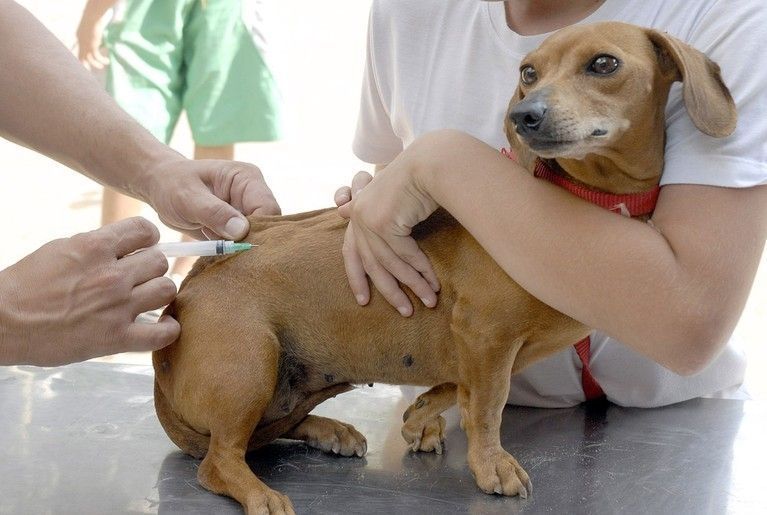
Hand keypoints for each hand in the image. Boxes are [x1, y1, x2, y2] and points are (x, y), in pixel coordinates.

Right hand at [0, 218, 178, 365]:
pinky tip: (163, 324)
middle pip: (159, 261)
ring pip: (167, 289)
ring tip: (147, 298)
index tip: (143, 246)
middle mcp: (111, 275)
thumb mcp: (62, 249)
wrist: (2, 323)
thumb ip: (98, 245)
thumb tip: (127, 244)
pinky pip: (163, 333)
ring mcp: (117, 308)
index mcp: (95, 247)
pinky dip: (169, 329)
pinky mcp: (116, 339)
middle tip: (138, 277)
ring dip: (160, 293)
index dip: (148, 238)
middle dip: (151, 267)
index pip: (145, 229)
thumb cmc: (26, 286)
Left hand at [75, 12, 108, 70]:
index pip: (79, 51)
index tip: (87, 64)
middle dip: (84, 66)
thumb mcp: (92, 28)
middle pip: (80, 58)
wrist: (92, 17)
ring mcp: (86, 45)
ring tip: (102, 67)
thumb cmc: (94, 20)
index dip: (82, 59)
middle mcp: (81, 43)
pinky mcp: (92, 46)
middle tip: (89, 72)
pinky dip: (102, 60)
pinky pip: (97, 57)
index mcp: (79, 38)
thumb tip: (99, 38)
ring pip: (89, 60)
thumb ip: (93, 34)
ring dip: (96, 65)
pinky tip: (107, 61)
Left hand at [142, 158, 280, 240]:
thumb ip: (214, 213)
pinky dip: (232, 250)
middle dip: (248, 241)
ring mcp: (248, 210)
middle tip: (223, 249)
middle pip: (268, 225)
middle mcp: (253, 194)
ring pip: (257, 237)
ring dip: (238, 247)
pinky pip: (245, 243)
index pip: (268, 208)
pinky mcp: (239, 225)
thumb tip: (241, 232)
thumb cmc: (172, 184)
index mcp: (247, 178)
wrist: (160, 187)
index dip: (257, 230)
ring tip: (213, 243)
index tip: (235, 244)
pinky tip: (214, 247)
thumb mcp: (187, 197)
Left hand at [340, 155, 440, 315]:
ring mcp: (369, 220)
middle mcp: (358, 216)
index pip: (351, 252)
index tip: (364, 301)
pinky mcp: (384, 223)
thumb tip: (340, 208)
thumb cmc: (415, 177)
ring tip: (428, 301)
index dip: (356, 278)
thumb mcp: (390, 197)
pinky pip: (405, 256)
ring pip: (390, 264)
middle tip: (404, 310)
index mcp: (357, 211)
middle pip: (371, 265)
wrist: (430, 161)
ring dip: (412, 285)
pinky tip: (433, 283)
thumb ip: (371, 212)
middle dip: (389, 291)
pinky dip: (421, 272)